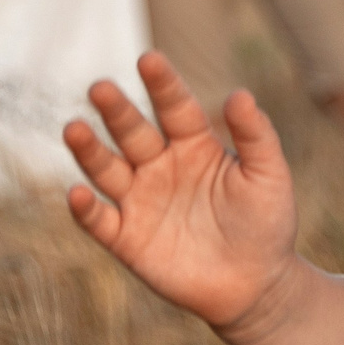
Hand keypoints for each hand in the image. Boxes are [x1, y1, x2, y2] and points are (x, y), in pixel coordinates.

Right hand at [62, 53, 300, 332]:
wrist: (256, 285)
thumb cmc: (266, 223)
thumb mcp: (269, 175)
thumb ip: (255, 134)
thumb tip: (239, 93)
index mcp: (194, 144)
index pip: (174, 107)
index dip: (162, 84)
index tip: (149, 59)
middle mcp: (160, 165)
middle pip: (133, 131)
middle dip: (116, 110)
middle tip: (100, 87)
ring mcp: (140, 201)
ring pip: (107, 169)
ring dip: (89, 150)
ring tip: (74, 128)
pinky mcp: (127, 239)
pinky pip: (100, 221)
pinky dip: (85, 210)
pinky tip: (77, 193)